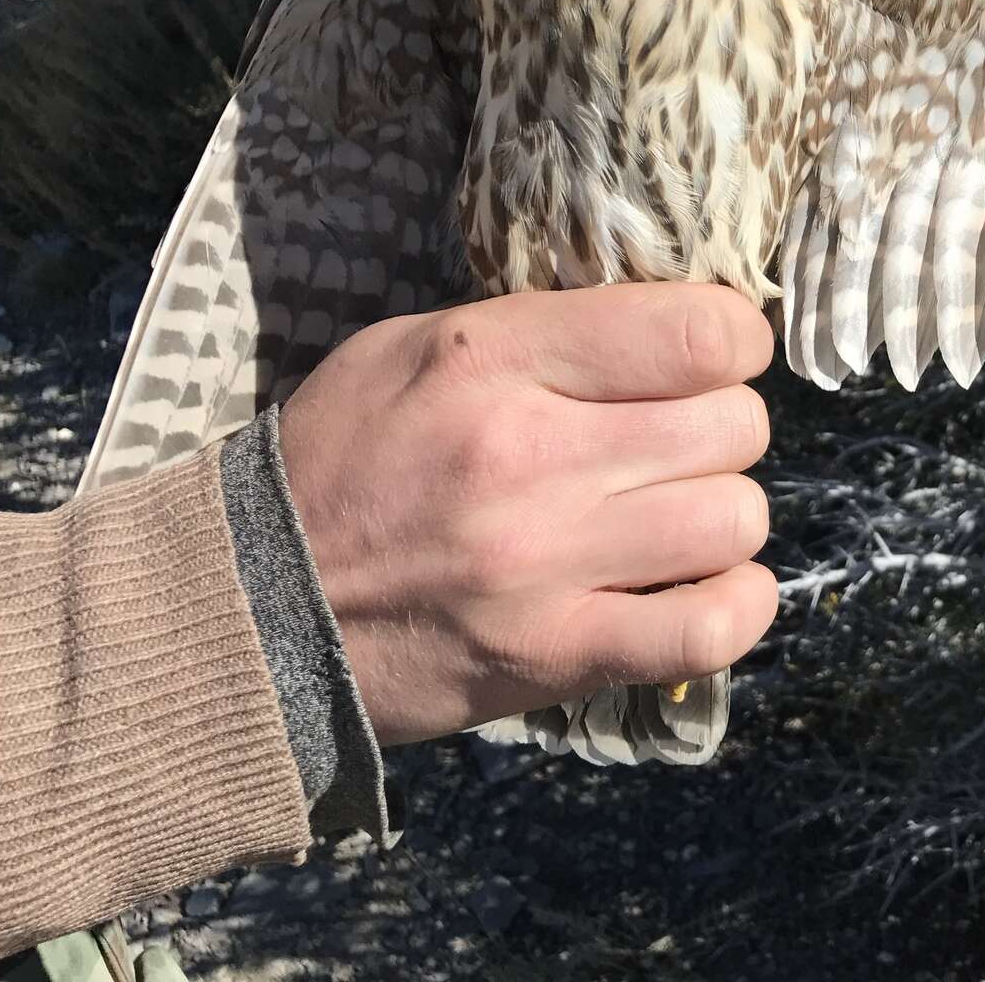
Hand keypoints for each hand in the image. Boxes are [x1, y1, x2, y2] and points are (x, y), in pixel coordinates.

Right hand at [278, 283, 777, 744]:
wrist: (249, 606)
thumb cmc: (345, 458)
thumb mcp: (419, 346)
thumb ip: (546, 331)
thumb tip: (675, 329)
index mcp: (494, 358)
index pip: (698, 332)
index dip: (734, 339)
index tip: (713, 356)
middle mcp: (530, 457)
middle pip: (734, 426)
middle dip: (723, 427)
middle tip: (677, 443)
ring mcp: (545, 564)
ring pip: (735, 520)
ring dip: (724, 515)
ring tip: (676, 515)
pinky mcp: (552, 656)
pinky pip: (709, 629)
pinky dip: (736, 606)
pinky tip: (707, 586)